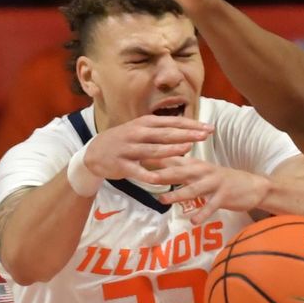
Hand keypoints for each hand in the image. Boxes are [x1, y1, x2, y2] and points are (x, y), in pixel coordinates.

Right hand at [84, 115, 213, 184]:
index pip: (172, 122)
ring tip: (187, 149)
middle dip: (186, 134)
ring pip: (152, 150)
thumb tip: (186, 130)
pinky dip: (148, 175)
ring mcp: (128, 149)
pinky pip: (136, 171)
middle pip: (165, 134)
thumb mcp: (140, 129)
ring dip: (170, 150)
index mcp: (144, 123)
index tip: (208, 128)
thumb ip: (161, 130)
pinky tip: (159, 180)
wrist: (94, 152)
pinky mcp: (121, 165)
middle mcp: (137, 133)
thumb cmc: (124, 140)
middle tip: (205, 136)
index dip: (191, 125)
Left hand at [147, 156, 269, 223]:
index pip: (173, 159)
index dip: (157, 158)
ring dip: (177, 194)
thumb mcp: (201, 172)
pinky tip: (193, 222)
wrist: (253, 186)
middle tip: (146, 176)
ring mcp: (214, 184)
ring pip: (193, 189)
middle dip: (163, 174)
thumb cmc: (221, 180)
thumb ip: (182, 170)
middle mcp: (203, 172)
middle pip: (180, 172)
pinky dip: (202, 214)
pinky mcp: (224, 196)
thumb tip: (157, 168)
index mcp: (196, 165)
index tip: (139, 158)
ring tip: (163, 200)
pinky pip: (211, 206)